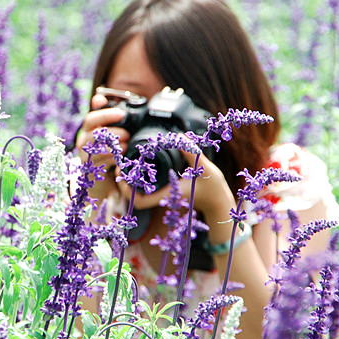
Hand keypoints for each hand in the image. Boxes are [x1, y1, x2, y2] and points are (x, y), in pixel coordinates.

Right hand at [76, 93, 130, 170]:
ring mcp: (85, 156)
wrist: (102, 178)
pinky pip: (102, 162)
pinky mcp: (90, 169)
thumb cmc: (108, 151)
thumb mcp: (108, 133)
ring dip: (116, 147)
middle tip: (128, 135)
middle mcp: (83, 141)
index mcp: (87, 129)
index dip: (106, 114)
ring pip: (100, 148)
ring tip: (125, 146)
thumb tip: (99, 98)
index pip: (91, 118)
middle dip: (116, 133)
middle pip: (96, 133)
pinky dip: (114, 159)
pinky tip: (121, 158)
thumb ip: (106, 117)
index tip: (121, 114)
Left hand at [116, 140, 234, 217]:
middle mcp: (163, 197)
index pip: (141, 201)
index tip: (122, 176)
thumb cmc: (213, 187)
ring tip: (126, 165)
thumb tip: (179, 136)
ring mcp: (163, 196)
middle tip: (119, 166)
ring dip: (130, 182)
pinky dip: (140, 181)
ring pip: (139, 194)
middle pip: (134, 198)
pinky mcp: (166, 193)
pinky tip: (140, 168)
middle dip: (124, 184)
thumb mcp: (204, 167)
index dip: (127, 191)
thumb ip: (191, 152)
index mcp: (168, 194)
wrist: (218, 200)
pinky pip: (147, 190)